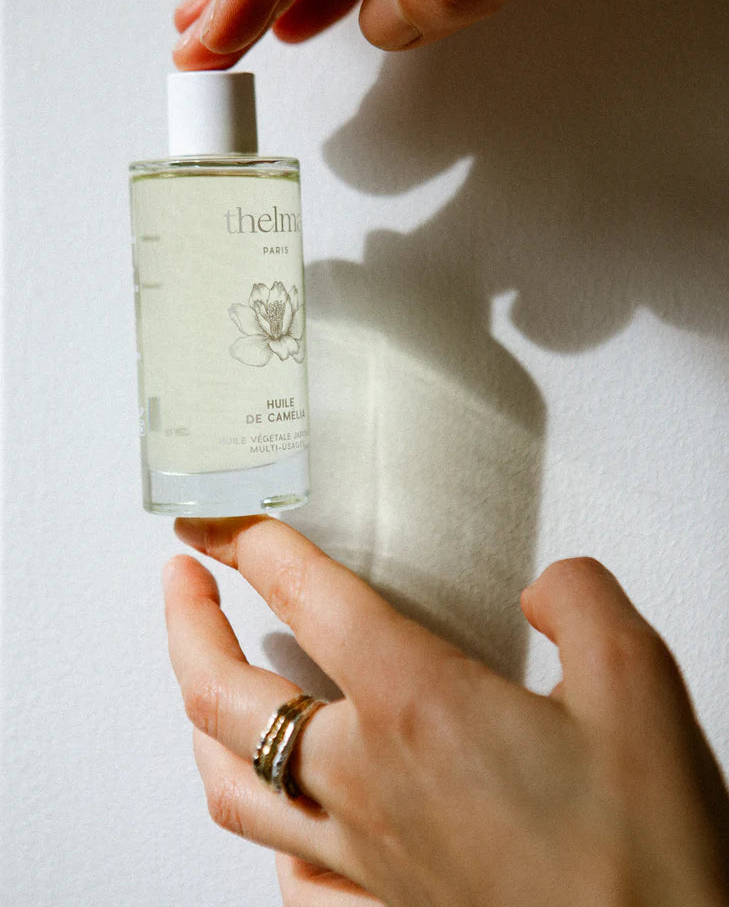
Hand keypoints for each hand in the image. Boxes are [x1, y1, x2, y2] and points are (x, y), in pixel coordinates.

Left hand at [163, 516, 728, 905]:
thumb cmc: (640, 857)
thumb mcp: (637, 686)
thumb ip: (581, 603)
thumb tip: (549, 589)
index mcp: (416, 706)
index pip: (304, 598)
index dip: (250, 544)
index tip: (222, 522)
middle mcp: (368, 779)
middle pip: (223, 692)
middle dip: (184, 623)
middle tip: (178, 579)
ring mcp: (364, 856)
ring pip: (230, 785)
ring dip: (196, 719)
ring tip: (194, 682)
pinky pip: (288, 876)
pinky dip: (266, 830)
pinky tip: (278, 818)